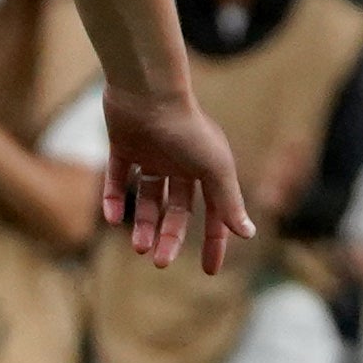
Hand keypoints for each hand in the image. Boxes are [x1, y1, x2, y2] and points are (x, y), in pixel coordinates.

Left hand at [102, 88, 254, 272]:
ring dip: (143, 225)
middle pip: (177, 210)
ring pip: (147, 198)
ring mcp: (151, 153)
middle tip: (159, 263)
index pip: (213, 212)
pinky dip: (114, 199)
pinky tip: (113, 218)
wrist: (146, 91)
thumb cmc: (185, 127)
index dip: (213, 241)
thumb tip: (248, 235)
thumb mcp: (214, 168)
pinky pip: (117, 178)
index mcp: (206, 166)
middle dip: (170, 238)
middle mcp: (180, 161)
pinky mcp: (123, 145)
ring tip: (138, 248)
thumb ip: (229, 201)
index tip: (208, 271)